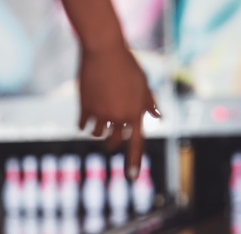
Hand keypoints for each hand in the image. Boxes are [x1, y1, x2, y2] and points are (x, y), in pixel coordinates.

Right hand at [77, 45, 159, 177]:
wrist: (104, 49)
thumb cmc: (126, 64)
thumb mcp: (142, 82)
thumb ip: (149, 102)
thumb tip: (158, 118)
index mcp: (136, 112)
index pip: (137, 143)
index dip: (134, 161)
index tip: (132, 177)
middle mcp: (120, 116)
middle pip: (114, 142)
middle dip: (110, 142)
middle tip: (108, 139)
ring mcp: (102, 113)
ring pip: (96, 134)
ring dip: (95, 130)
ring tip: (96, 116)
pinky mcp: (86, 108)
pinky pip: (82, 125)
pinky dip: (83, 122)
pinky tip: (84, 112)